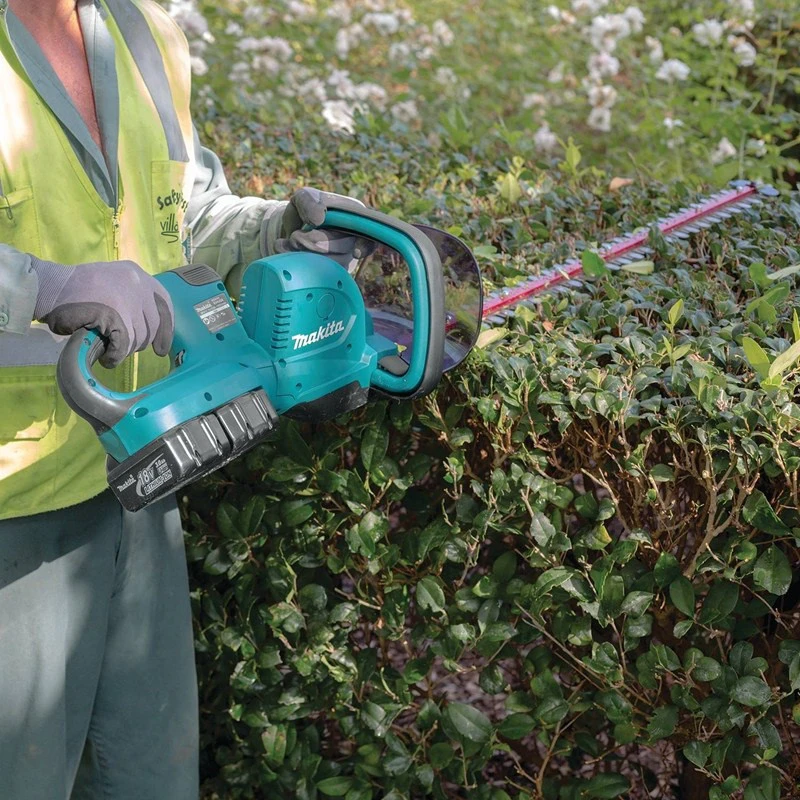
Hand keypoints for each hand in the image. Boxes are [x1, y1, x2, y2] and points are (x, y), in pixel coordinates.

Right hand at [30, 258, 173, 367]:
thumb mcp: (111, 282)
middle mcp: (138, 284)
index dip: (166, 328)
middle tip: (121, 345)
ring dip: (124, 349)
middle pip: (153, 325)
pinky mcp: (115, 316)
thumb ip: (132, 298)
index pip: (164, 303)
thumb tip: (151, 329)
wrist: (47, 287)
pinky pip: (124, 346)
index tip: (162, 347)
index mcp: (137, 274)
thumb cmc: (74, 289)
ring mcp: (128, 300)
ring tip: (107, 346)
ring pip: (139, 338)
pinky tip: (106, 357)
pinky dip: (115, 356)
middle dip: (139, 341)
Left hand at [272, 188, 374, 267]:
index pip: (371, 235)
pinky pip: (321, 275)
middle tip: (295, 236)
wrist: (292, 227)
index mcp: (356, 219)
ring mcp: (344, 259)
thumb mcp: (304, 198)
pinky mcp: (332, 273)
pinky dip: (301, 265)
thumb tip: (319, 219)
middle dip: (317, 245)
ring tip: (289, 241)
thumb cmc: (305, 208)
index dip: (365, 246)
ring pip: (332, 265)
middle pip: (345, 251)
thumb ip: (310, 203)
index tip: (355, 252)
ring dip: (307, 255)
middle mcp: (354, 241)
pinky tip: (286, 252)